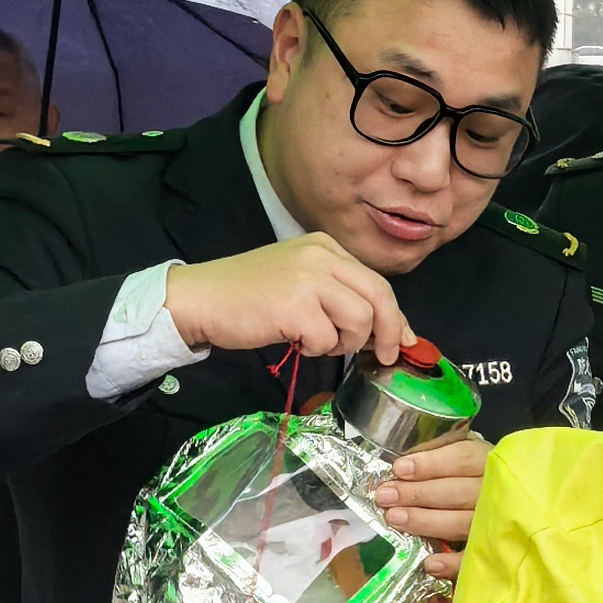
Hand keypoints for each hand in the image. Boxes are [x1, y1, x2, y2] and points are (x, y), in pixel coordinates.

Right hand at [167, 234, 406, 366]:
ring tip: (317, 342)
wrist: (202, 298)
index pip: (377, 281)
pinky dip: (315, 349)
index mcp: (325, 247)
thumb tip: (387, 328)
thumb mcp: (300, 280)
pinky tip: (295, 341)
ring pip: (360, 319)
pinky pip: (327, 339)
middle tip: (382, 356)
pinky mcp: (294, 305)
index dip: (394, 315)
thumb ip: (339, 295)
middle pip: (380, 296)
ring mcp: (308, 279)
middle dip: (387, 332)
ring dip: (345, 343)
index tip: (400, 338)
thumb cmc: (249, 296)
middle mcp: (321, 256)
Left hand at [374, 429, 490, 578]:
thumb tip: (404, 466)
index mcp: (493, 462)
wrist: (539, 503)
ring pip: (461, 523)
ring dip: (426, 522)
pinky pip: (476, 558)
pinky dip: (453, 563)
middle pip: (455, 492)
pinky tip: (430, 564)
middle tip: (385, 496)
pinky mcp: (502, 550)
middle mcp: (499, 491)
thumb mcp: (476, 455)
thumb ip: (447, 456)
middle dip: (417, 494)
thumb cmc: (491, 477)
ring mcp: (501, 523)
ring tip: (395, 519)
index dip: (430, 465)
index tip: (399, 469)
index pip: (461, 460)